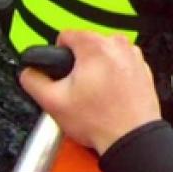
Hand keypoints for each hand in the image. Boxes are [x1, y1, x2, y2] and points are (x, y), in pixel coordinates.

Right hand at [18, 30, 160, 155]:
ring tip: (94, 93)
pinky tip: (110, 95)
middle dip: (78, 63)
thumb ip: (33, 80)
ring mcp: (134, 56)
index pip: (66, 35)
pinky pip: (121, 64)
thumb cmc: (99, 120)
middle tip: (77, 88)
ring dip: (97, 68)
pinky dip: (114, 75)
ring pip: (105, 54)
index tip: (60, 69)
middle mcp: (118, 45)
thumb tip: (29, 72)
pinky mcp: (143, 68)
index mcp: (95, 46)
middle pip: (87, 44)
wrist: (130, 136)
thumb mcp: (53, 102)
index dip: (57, 53)